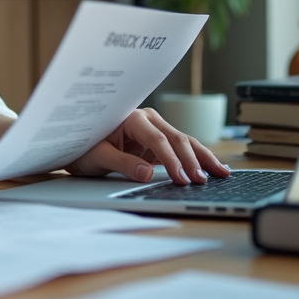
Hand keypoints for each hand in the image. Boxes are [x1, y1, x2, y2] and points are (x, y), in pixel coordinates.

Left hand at [65, 108, 230, 184]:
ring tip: (221, 173)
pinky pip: (180, 150)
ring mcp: (155, 129)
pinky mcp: (158, 141)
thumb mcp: (98, 158)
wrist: (78, 144)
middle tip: (202, 181)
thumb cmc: (84, 147)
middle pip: (176, 138)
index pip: (157, 139)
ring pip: (184, 142)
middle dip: (192, 160)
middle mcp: (147, 119)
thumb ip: (123, 164)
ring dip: (201, 158)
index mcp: (131, 118)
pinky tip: (212, 169)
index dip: (170, 160)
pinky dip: (196, 160)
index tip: (181, 178)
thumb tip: (146, 174)